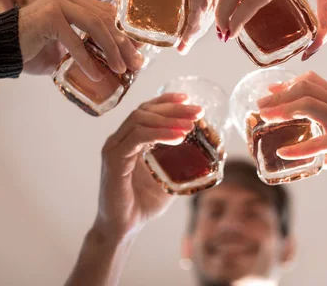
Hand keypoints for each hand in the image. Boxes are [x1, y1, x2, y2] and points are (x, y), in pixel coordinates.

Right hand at [19, 0, 142, 77]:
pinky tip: (96, 75)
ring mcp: (58, 3)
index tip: (138, 53)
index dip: (125, 34)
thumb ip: (88, 46)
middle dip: (124, 44)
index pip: (107, 13)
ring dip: (111, 51)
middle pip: (106, 19)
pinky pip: (75, 41)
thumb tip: (117, 62)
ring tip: (120, 69)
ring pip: (96, 26)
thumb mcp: (67, 45)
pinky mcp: (49, 16)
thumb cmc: (32, 49)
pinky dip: (87, 60)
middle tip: (136, 64)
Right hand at [96, 93, 203, 237]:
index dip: (166, 101)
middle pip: (144, 111)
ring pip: (139, 120)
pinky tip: (178, 137)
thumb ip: (182, 162)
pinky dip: (159, 134)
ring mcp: (114, 149)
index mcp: (129, 140)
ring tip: (191, 126)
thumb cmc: (144, 203)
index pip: (146, 110)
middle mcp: (119, 140)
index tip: (188, 98)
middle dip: (173, 108)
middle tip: (198, 111)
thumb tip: (212, 153)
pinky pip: (136, 138)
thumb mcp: (169, 177)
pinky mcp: (113, 161)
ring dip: (168, 120)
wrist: (124, 228)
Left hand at [257, 71, 326, 186]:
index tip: (268, 92)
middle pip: (304, 89)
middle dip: (278, 96)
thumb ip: (312, 132)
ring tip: (265, 119)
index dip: (286, 83)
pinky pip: (320, 142)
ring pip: (310, 106)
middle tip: (260, 106)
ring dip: (283, 111)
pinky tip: (283, 152)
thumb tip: (283, 141)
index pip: (309, 80)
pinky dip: (299, 147)